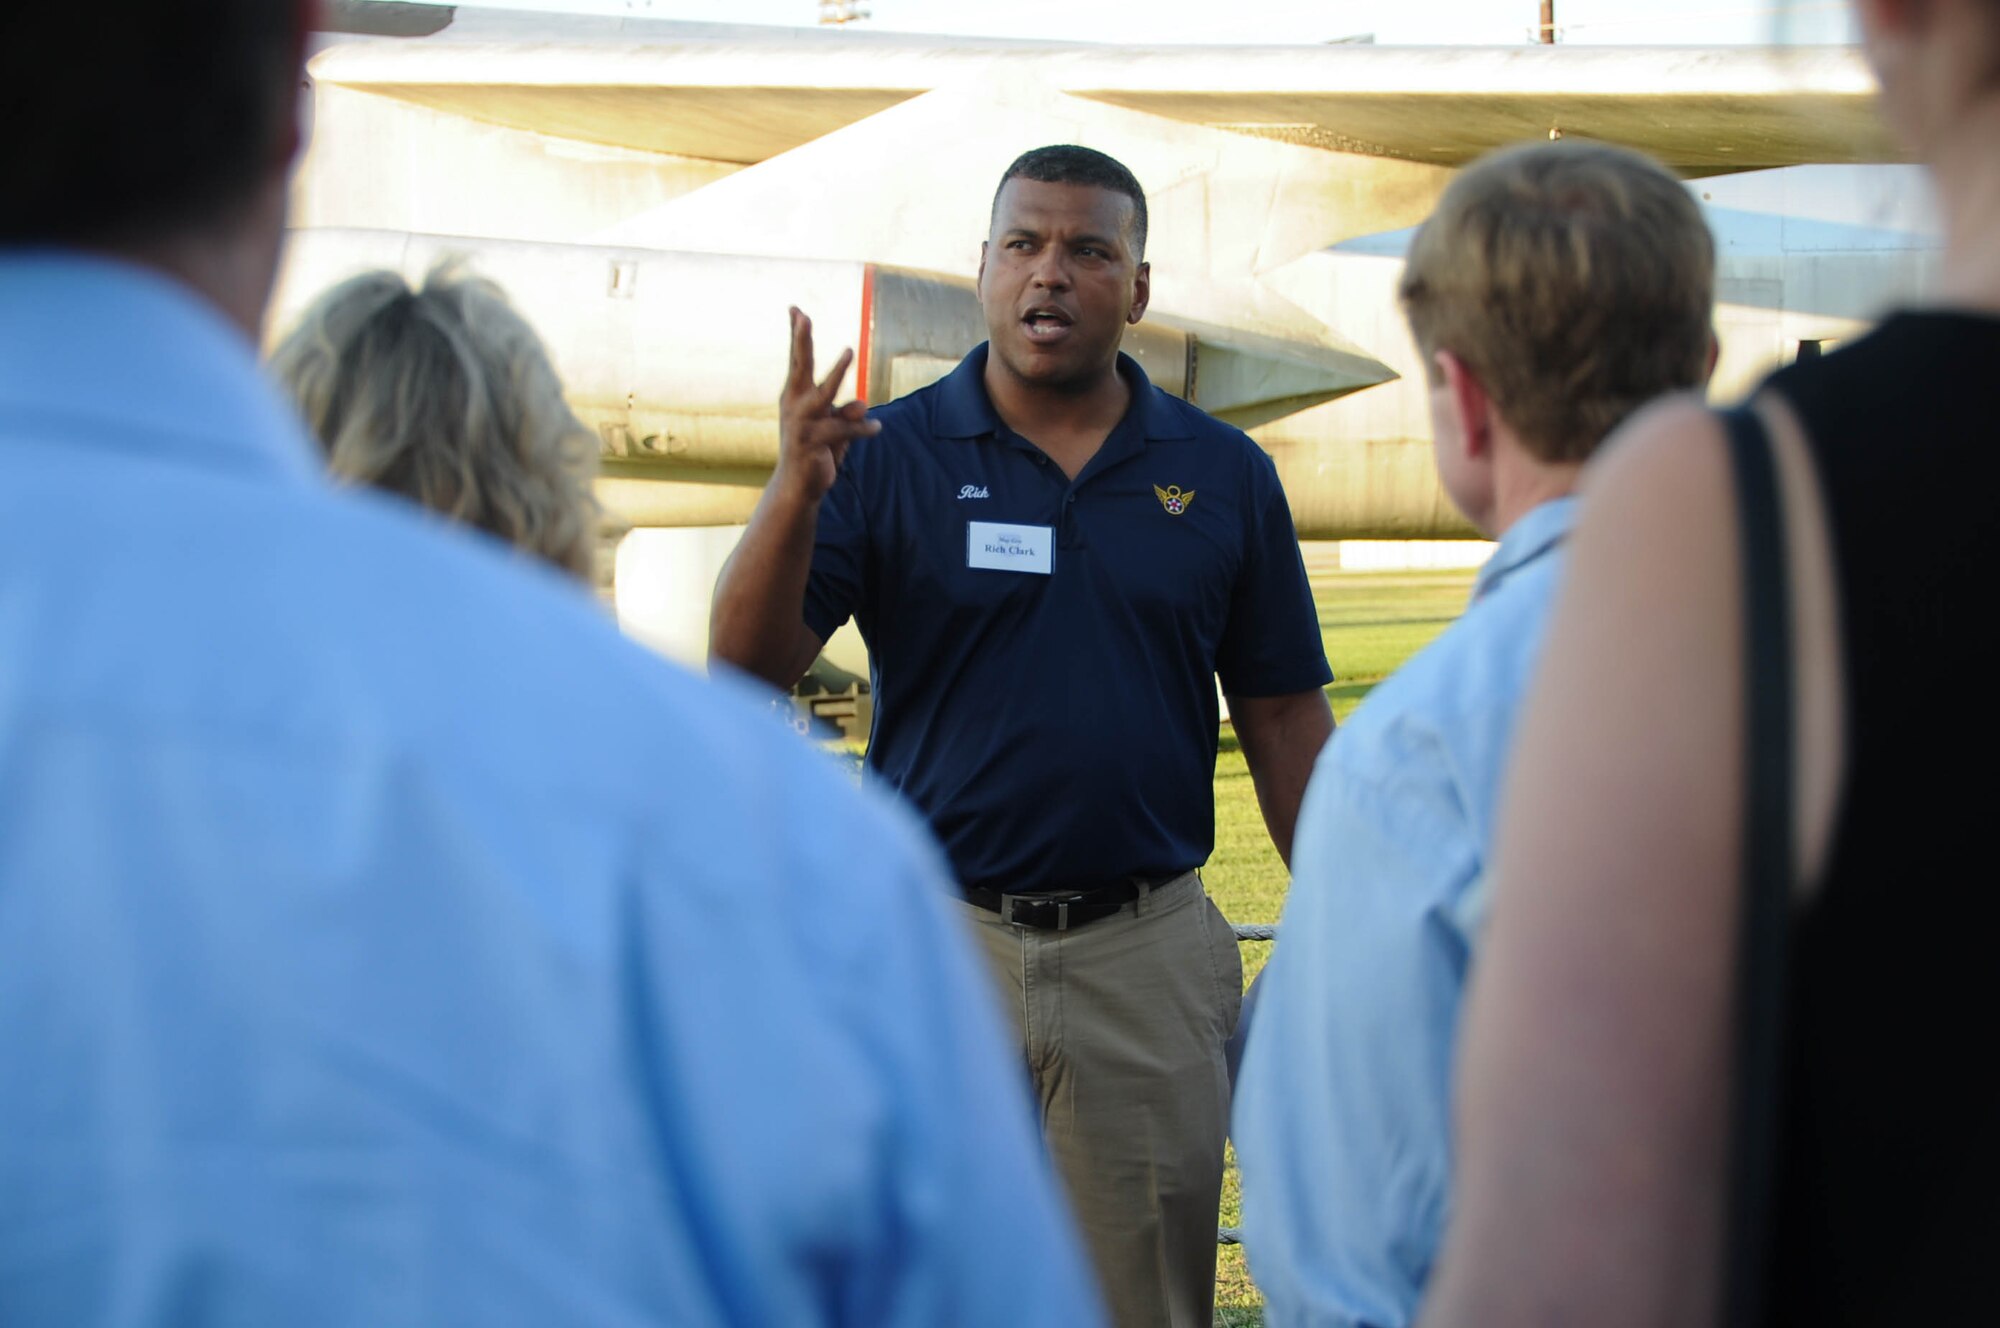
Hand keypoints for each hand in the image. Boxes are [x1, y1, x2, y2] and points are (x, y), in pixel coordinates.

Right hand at [776, 306, 878, 503]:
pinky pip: (845, 429)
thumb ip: (847, 412)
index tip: (795, 308)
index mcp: (795, 395)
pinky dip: (863, 427)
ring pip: (824, 392)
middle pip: (800, 365)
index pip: (796, 359)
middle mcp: (794, 404)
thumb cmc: (816, 450)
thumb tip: (862, 403)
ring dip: (837, 371)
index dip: (796, 334)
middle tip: (804, 316)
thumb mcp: (834, 426)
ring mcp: (802, 422)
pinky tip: (877, 427)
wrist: (799, 486)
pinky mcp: (813, 441)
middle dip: (802, 340)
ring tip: (849, 350)